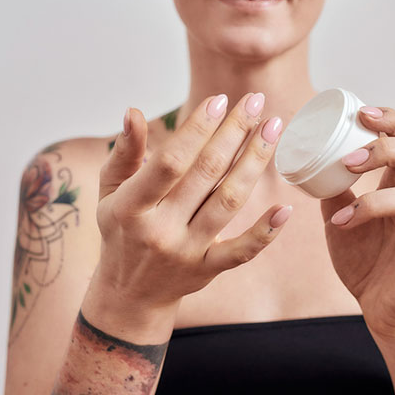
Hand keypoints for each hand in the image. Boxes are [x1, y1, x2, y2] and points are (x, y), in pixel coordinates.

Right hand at [91, 93, 290, 315]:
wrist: (129, 294)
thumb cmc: (120, 232)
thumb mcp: (110, 192)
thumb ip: (124, 153)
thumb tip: (134, 112)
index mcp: (131, 207)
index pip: (170, 161)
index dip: (197, 129)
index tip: (220, 100)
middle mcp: (160, 230)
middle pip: (206, 174)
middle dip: (235, 132)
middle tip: (256, 101)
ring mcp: (186, 252)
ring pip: (228, 202)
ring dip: (254, 162)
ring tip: (273, 129)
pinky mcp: (208, 269)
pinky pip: (242, 252)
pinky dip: (265, 232)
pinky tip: (285, 207)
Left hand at [320, 106, 394, 339]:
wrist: (377, 308)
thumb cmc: (364, 260)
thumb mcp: (338, 220)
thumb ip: (332, 192)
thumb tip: (313, 162)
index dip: (390, 120)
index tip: (360, 113)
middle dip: (388, 146)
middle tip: (350, 159)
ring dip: (378, 200)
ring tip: (344, 216)